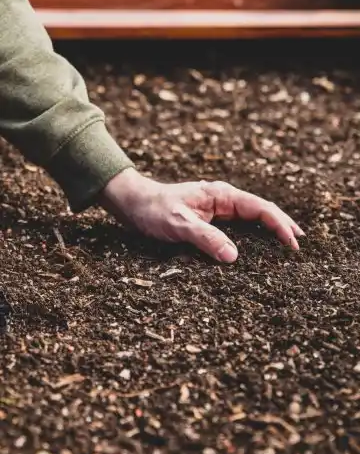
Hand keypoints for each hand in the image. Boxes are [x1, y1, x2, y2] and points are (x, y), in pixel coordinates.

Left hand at [99, 168, 304, 262]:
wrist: (133, 204)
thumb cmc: (152, 209)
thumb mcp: (178, 224)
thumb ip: (205, 238)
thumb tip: (233, 257)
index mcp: (221, 195)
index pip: (260, 208)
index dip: (279, 224)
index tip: (292, 244)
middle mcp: (222, 201)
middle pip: (261, 212)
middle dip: (281, 226)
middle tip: (299, 245)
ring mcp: (216, 210)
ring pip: (250, 220)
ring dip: (268, 231)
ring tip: (285, 246)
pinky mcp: (208, 220)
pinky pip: (236, 228)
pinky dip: (251, 236)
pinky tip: (255, 248)